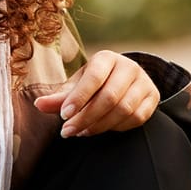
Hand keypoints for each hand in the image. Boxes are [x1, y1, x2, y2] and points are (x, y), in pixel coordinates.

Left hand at [33, 50, 159, 137]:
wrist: (124, 81)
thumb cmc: (94, 83)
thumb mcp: (77, 86)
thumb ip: (59, 97)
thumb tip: (38, 105)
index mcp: (107, 58)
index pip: (94, 77)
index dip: (79, 98)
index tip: (63, 116)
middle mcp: (129, 66)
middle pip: (109, 97)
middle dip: (86, 117)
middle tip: (68, 131)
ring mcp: (144, 82)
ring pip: (123, 109)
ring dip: (100, 125)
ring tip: (81, 132)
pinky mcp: (152, 98)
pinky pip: (136, 118)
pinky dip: (116, 127)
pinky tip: (100, 129)